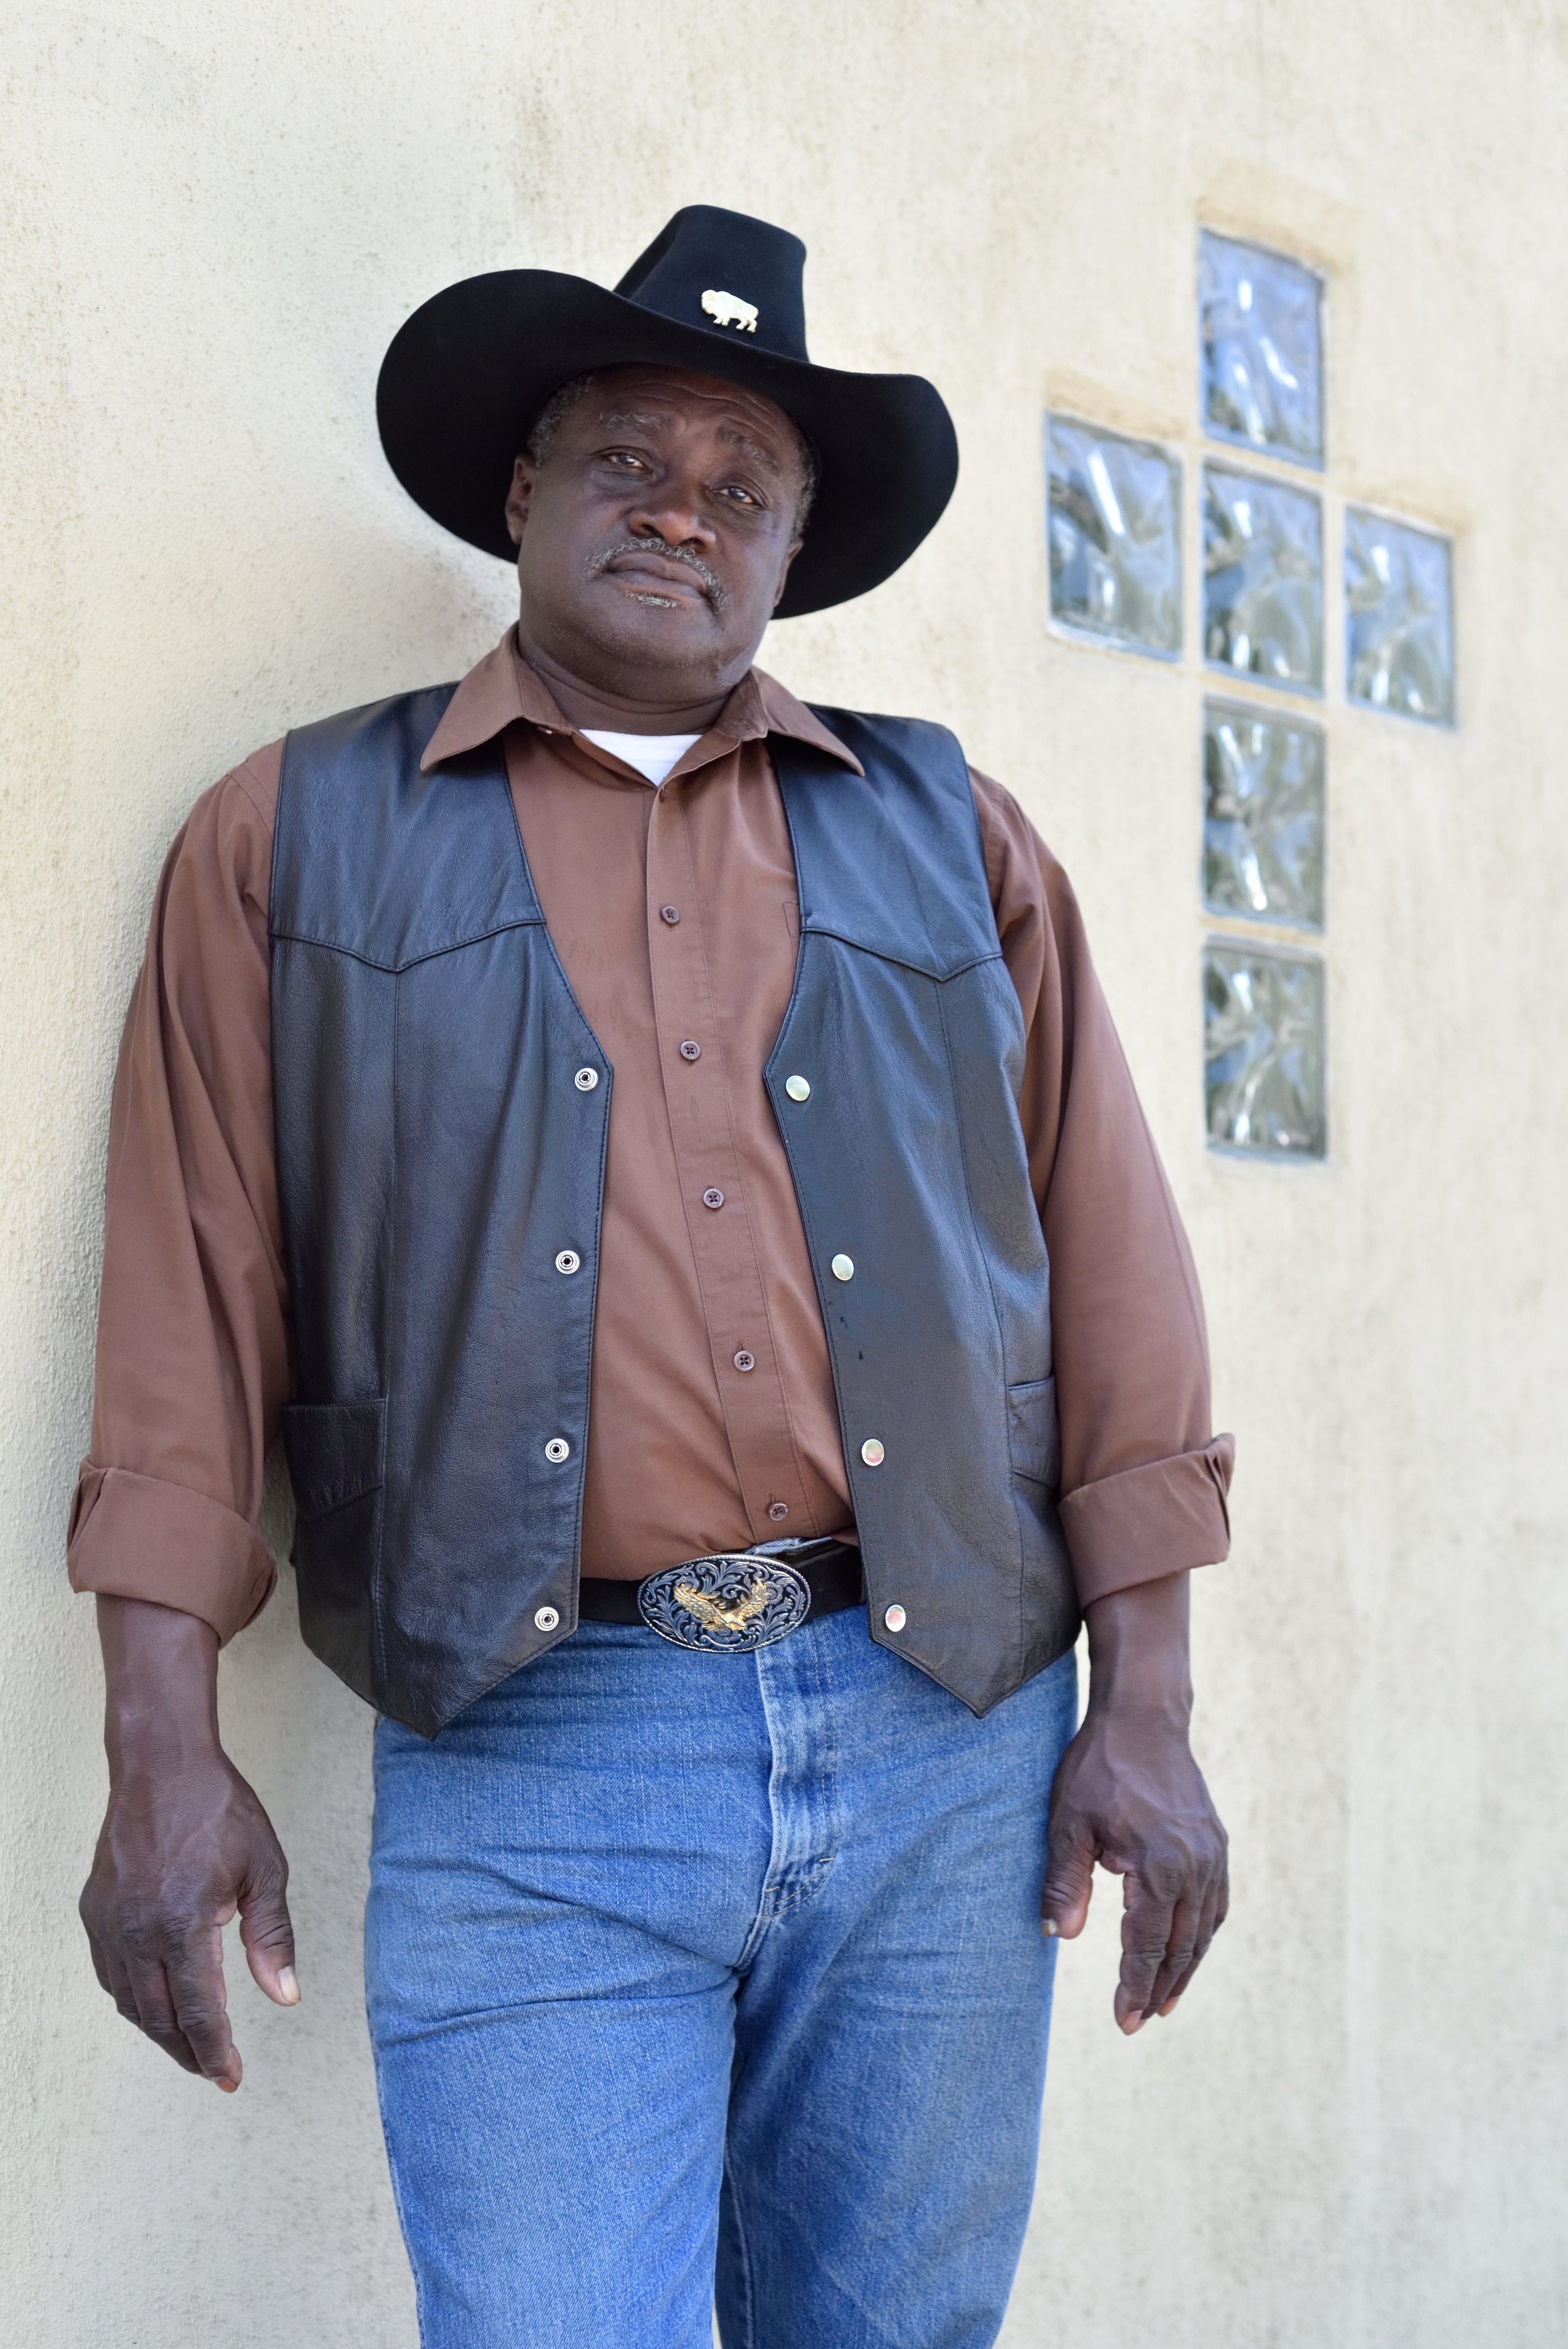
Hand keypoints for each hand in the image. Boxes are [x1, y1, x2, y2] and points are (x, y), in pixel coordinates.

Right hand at [79, 1597, 297, 2089]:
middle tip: (217, 2071)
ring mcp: (110, 1922)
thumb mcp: (264, 1869)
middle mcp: (137, 1930)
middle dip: (189, 2051)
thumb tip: (285, 1997)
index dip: (215, 2052)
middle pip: (159, 2017)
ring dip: (160, 2030)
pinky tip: (156, 2002)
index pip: (197, 2011)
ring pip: (129, 2002)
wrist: (162, 1765)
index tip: (231, 2078)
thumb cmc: (219, 1810)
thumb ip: (272, 1937)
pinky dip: (134, 1999)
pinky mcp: (95, 1910)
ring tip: (192, 2045)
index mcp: (182, 1924)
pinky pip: (111, 1973)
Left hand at [1041, 1574, 1227, 2032]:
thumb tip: (1056, 1937)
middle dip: (1159, 1987)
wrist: (1144, 1717)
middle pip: (1181, 1945)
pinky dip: (1203, 1934)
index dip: (1134, 1985)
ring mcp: (1212, 1854)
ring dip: (1186, 1967)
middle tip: (1139, 2023)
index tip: (1124, 2022)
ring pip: (1204, 1929)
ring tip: (1165, 2000)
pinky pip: (1216, 1903)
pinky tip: (1189, 1949)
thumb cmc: (1099, 1767)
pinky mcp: (1216, 1843)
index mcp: (1160, 1867)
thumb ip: (1065, 1882)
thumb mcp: (1068, 1822)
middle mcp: (1196, 1866)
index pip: (1147, 1944)